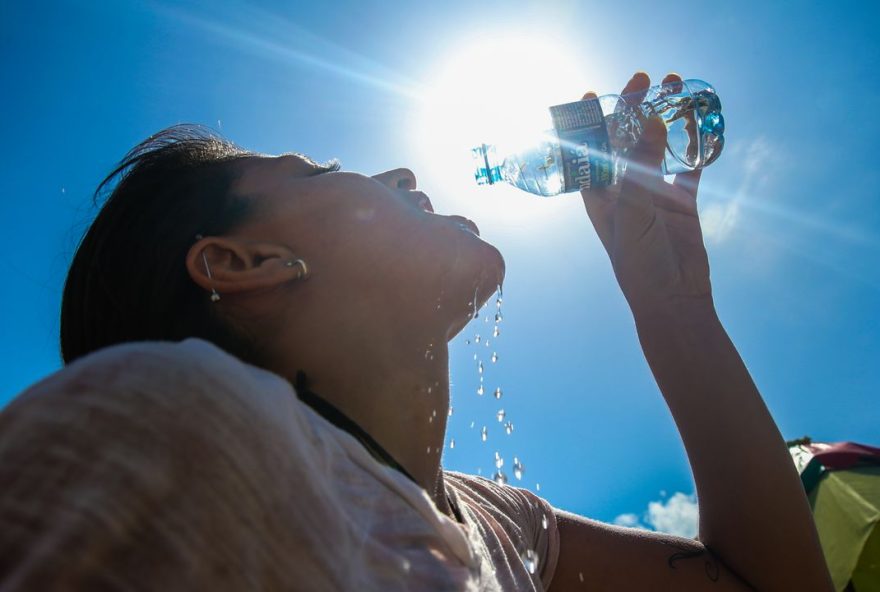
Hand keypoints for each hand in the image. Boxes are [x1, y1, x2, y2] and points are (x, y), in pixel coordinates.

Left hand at [582, 72, 712, 320]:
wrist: (673, 299)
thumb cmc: (639, 264)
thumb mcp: (634, 214)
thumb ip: (641, 169)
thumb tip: (652, 122)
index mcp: (600, 195)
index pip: (588, 150)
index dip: (588, 123)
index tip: (591, 94)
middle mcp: (625, 189)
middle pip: (626, 139)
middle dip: (633, 108)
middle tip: (644, 78)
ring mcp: (654, 193)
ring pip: (659, 146)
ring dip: (666, 117)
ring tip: (676, 86)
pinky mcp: (682, 200)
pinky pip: (690, 165)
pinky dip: (696, 144)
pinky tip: (702, 120)